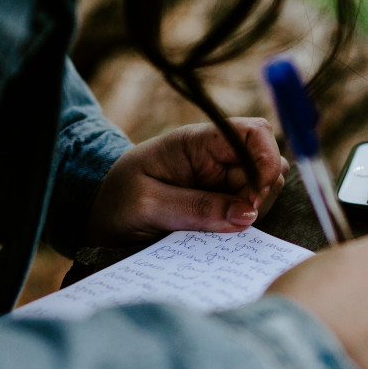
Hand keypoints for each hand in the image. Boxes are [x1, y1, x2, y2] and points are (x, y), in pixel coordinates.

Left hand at [85, 118, 288, 247]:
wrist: (99, 216)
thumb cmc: (116, 201)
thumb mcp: (147, 205)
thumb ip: (196, 209)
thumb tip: (248, 214)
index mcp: (197, 142)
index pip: (253, 133)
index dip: (266, 162)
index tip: (253, 200)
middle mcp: (217, 157)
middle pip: (268, 165)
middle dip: (261, 195)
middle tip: (233, 223)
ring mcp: (222, 181)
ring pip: (265, 190)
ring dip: (253, 212)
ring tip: (217, 229)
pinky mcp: (222, 204)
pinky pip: (249, 212)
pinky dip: (244, 225)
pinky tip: (218, 235)